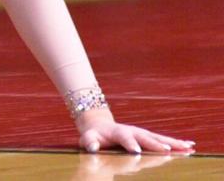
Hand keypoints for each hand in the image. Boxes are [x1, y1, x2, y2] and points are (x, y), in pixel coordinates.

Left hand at [76, 108, 193, 153]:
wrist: (100, 126)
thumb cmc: (93, 136)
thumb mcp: (88, 138)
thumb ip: (89, 142)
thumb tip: (92, 147)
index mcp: (118, 132)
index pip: (124, 137)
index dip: (130, 144)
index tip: (136, 151)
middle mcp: (133, 131)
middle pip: (146, 137)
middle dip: (156, 144)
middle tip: (167, 151)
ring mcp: (142, 133)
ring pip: (158, 138)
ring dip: (172, 143)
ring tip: (187, 147)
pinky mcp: (148, 137)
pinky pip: (163, 140)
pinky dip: (176, 143)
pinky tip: (189, 146)